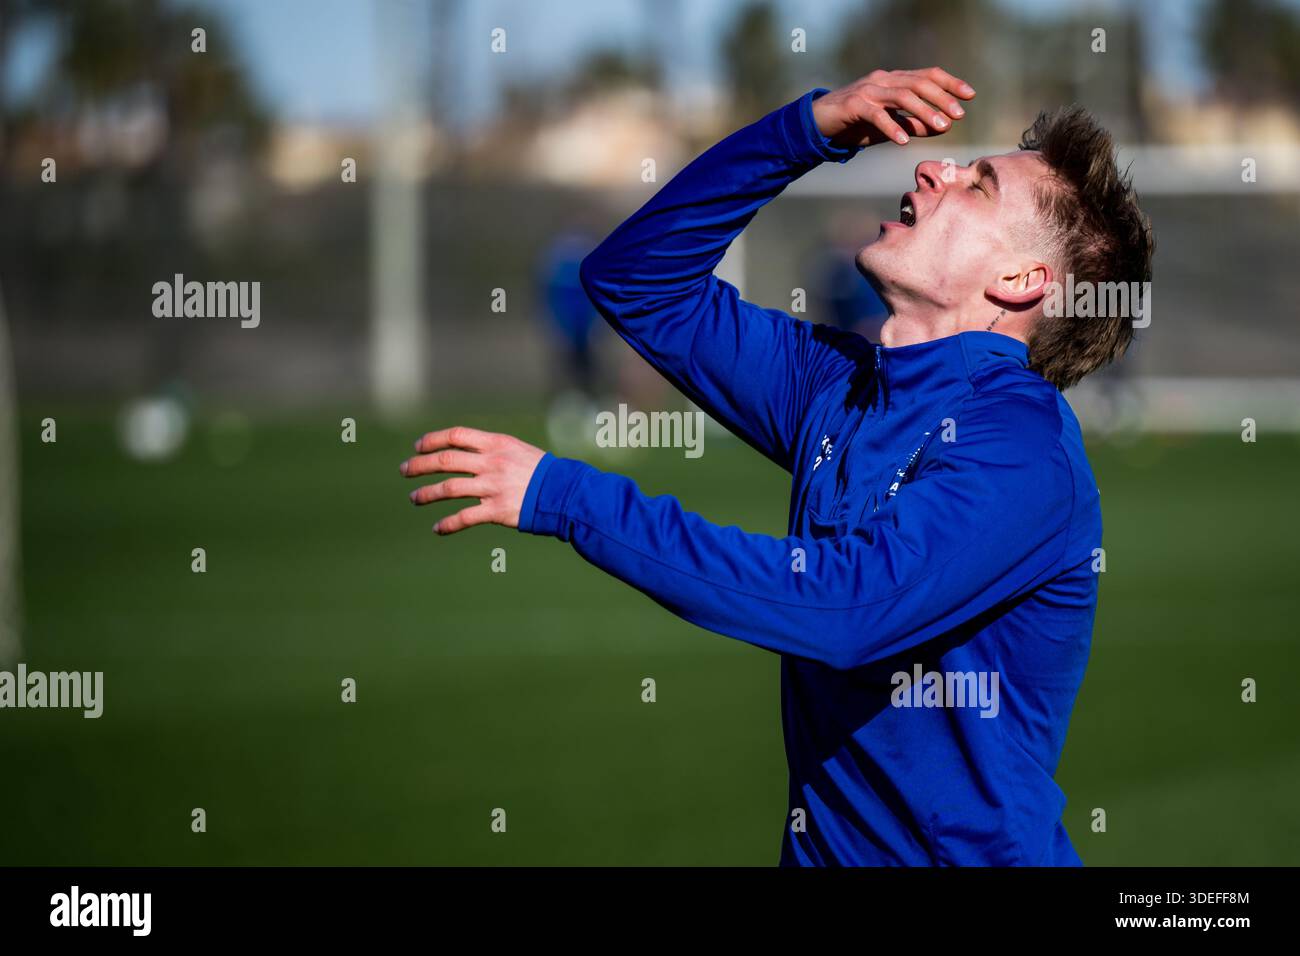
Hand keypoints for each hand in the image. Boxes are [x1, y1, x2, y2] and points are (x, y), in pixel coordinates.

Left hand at [400, 426, 545, 534]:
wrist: (565, 493)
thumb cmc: (541, 472)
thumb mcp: (517, 450)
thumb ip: (491, 450)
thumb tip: (463, 450)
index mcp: (496, 444)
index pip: (456, 436)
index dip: (432, 440)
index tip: (418, 446)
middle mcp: (491, 463)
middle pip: (445, 461)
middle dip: (420, 465)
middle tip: (405, 470)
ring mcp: (492, 487)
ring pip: (448, 488)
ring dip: (426, 493)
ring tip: (414, 498)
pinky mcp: (496, 510)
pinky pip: (464, 517)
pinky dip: (447, 524)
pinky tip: (437, 528)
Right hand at [811, 67, 974, 148]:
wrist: (819, 124)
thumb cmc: (856, 125)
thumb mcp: (890, 126)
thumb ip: (914, 124)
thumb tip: (943, 126)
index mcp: (893, 80)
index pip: (927, 75)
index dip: (950, 83)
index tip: (970, 95)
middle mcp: (883, 80)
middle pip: (918, 83)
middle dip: (942, 98)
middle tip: (959, 115)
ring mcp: (867, 91)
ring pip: (902, 96)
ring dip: (924, 111)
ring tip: (941, 127)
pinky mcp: (852, 105)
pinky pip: (876, 115)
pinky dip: (892, 127)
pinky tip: (904, 141)